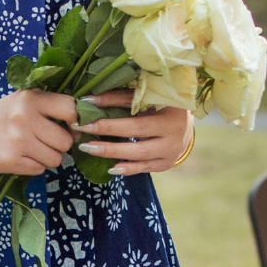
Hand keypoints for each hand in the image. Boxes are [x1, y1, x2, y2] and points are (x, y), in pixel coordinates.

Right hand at [0, 89, 79, 177]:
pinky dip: (33, 167)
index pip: (71, 109)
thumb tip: (81, 128)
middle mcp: (24, 117)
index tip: (69, 126)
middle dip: (60, 145)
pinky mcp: (9, 161)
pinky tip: (19, 157)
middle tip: (44, 141)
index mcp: (30, 98)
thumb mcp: (21, 102)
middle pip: (65, 140)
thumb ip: (49, 108)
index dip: (76, 121)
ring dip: (47, 158)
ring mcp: (17, 140)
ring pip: (55, 158)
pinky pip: (39, 169)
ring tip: (30, 150)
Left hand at [77, 90, 194, 178]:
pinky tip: (110, 168)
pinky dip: (127, 168)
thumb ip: (120, 98)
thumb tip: (88, 101)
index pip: (136, 102)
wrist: (184, 128)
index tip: (85, 104)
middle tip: (83, 129)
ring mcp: (173, 148)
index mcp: (170, 104)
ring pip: (140, 152)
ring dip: (112, 151)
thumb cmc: (159, 108)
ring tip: (89, 148)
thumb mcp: (145, 99)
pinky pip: (144, 168)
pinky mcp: (167, 163)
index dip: (110, 102)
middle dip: (108, 129)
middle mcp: (175, 127)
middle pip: (137, 129)